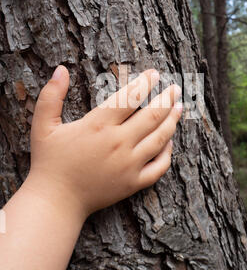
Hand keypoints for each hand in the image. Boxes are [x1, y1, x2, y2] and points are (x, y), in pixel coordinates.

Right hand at [26, 66, 182, 219]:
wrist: (56, 200)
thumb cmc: (49, 162)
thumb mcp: (43, 125)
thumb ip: (51, 96)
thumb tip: (60, 69)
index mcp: (99, 126)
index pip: (130, 97)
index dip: (145, 83)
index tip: (155, 74)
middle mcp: (119, 143)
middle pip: (152, 115)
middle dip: (167, 98)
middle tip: (176, 87)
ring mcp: (129, 165)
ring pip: (160, 138)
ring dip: (173, 121)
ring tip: (180, 108)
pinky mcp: (133, 183)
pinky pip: (159, 167)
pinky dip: (168, 153)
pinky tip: (170, 142)